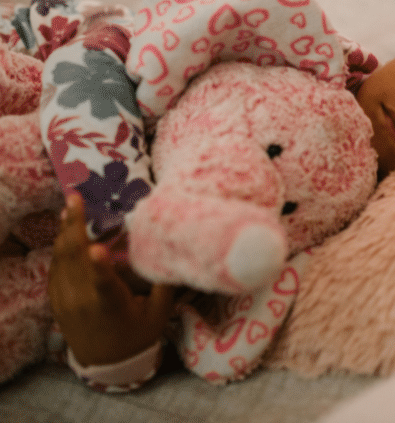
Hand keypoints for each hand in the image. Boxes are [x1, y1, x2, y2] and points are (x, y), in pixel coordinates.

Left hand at [48, 193, 174, 366]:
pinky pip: (56, 266)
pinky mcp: (56, 298)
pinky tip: (66, 229)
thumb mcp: (158, 313)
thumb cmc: (137, 335)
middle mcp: (82, 302)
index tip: (98, 248)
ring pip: (61, 259)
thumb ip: (162, 281)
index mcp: (110, 307)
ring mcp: (65, 299)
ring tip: (69, 207)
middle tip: (75, 198)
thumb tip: (171, 247)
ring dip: (64, 231)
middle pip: (74, 260)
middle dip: (73, 226)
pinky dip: (61, 246)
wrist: (105, 362)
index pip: (104, 285)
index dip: (100, 268)